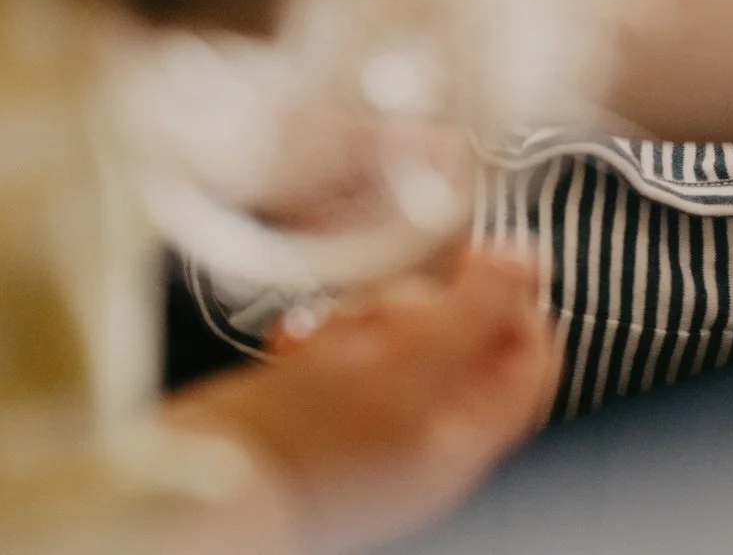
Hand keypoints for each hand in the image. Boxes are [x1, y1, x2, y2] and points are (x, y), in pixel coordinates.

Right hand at [164, 248, 556, 554]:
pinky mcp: (307, 409)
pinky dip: (318, 336)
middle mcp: (420, 434)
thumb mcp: (408, 369)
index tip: (483, 262)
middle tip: (383, 312)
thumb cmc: (300, 448)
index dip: (517, 304)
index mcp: (462, 440)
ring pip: (396, 339)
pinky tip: (292, 343)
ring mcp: (362, 423)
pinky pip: (335, 351)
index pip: (528, 362)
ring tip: (329, 334)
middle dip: (424, 309)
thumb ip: (476, 310)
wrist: (186, 489)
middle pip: (461, 341)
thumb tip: (531, 258)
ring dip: (365, 319)